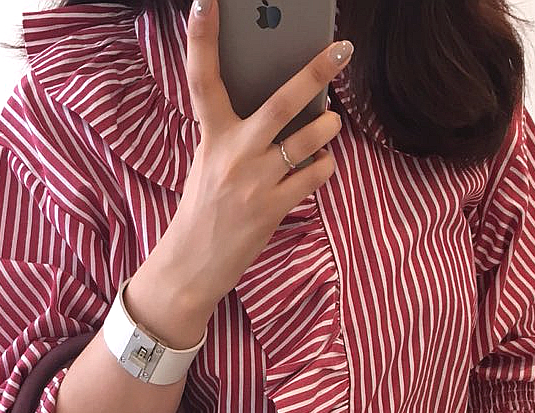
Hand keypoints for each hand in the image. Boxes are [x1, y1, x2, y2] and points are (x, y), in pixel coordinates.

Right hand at [154, 0, 352, 314]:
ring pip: (308, 139)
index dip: (202, 37)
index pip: (201, 78)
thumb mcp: (209, 163)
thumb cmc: (203, 209)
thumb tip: (287, 109)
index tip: (208, 0)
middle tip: (341, 49)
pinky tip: (318, 164)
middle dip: (315, 73)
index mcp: (211, 135)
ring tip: (330, 123)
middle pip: (280, 102)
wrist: (192, 264)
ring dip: (327, 126)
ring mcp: (255, 181)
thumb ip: (237, 134)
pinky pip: (314, 174)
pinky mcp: (272, 208)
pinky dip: (324, 165)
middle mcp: (233, 153)